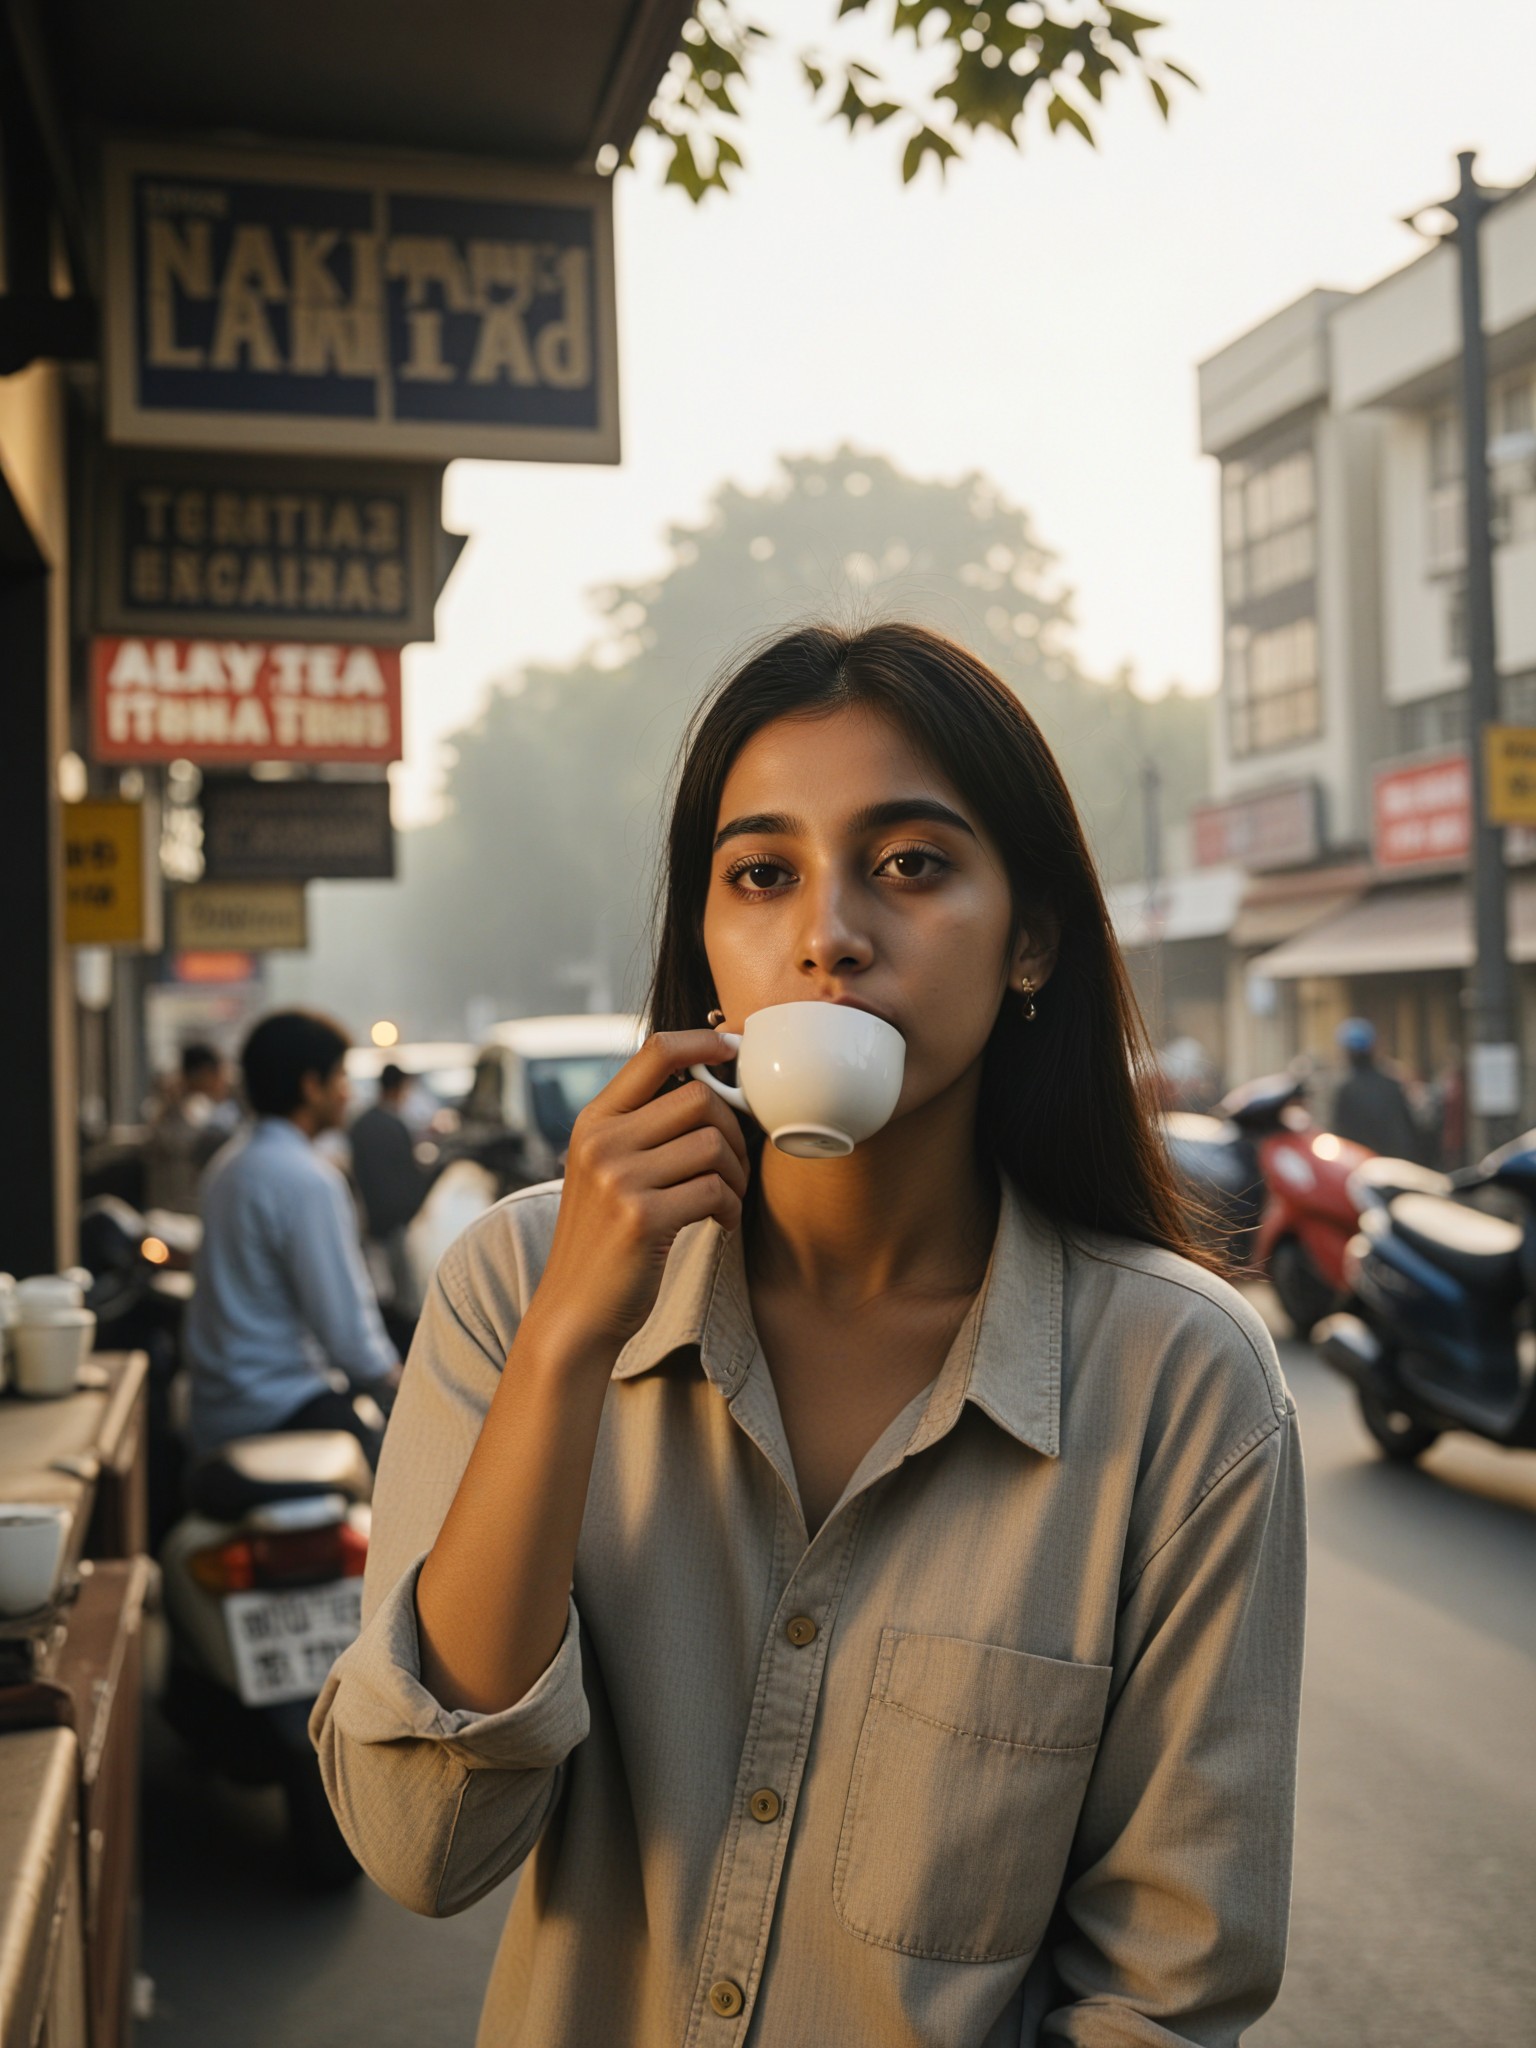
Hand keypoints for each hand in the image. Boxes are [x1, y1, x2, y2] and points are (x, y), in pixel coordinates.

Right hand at [525, 1031, 749, 1358]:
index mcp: (594, 1121)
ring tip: (727, 1198)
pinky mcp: (642, 1218)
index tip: (733, 1049)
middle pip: (699, 1098)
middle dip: (734, 1130)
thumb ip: (643, 1129)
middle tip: (735, 1165)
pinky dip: (731, 1207)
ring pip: (714, 1144)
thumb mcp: (607, 1171)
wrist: (575, 1312)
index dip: (705, 1042)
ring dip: (737, 1174)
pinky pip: (715, 1190)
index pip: (656, 1051)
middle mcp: (601, 1141)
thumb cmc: (606, 1239)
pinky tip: (721, 1223)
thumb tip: (713, 1087)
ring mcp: (618, 1179)